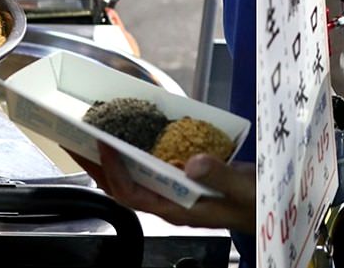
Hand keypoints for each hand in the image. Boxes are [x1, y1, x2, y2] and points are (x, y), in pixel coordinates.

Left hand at [72, 144, 255, 233]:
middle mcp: (167, 202)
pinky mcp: (178, 182)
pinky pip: (146, 170)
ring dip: (109, 159)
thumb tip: (190, 162)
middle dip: (96, 166)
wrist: (267, 208)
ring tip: (92, 135)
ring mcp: (171, 193)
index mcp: (176, 209)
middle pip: (120, 187)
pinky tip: (129, 135)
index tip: (104, 144)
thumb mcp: (242, 189)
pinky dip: (132, 153)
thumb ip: (219, 176)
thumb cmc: (254, 202)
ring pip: (129, 178)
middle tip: (76, 140)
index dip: (114, 170)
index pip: (131, 194)